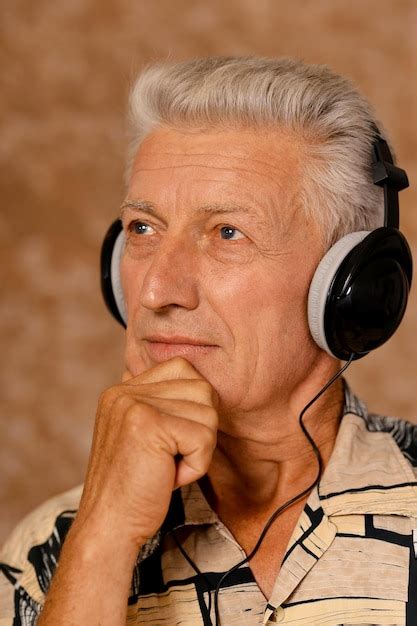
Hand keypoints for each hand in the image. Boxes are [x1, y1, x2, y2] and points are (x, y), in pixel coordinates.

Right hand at [73, 356, 218, 551]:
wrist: (109, 528)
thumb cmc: (135, 488)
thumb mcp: (146, 436)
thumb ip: (165, 406)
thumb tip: (207, 387)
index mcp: (122, 389)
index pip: (183, 368)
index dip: (194, 405)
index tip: (174, 439)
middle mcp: (124, 390)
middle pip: (202, 388)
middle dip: (200, 429)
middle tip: (171, 457)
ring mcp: (134, 404)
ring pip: (208, 412)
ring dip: (199, 449)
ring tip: (168, 467)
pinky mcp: (148, 424)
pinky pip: (204, 437)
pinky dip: (197, 465)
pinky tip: (169, 477)